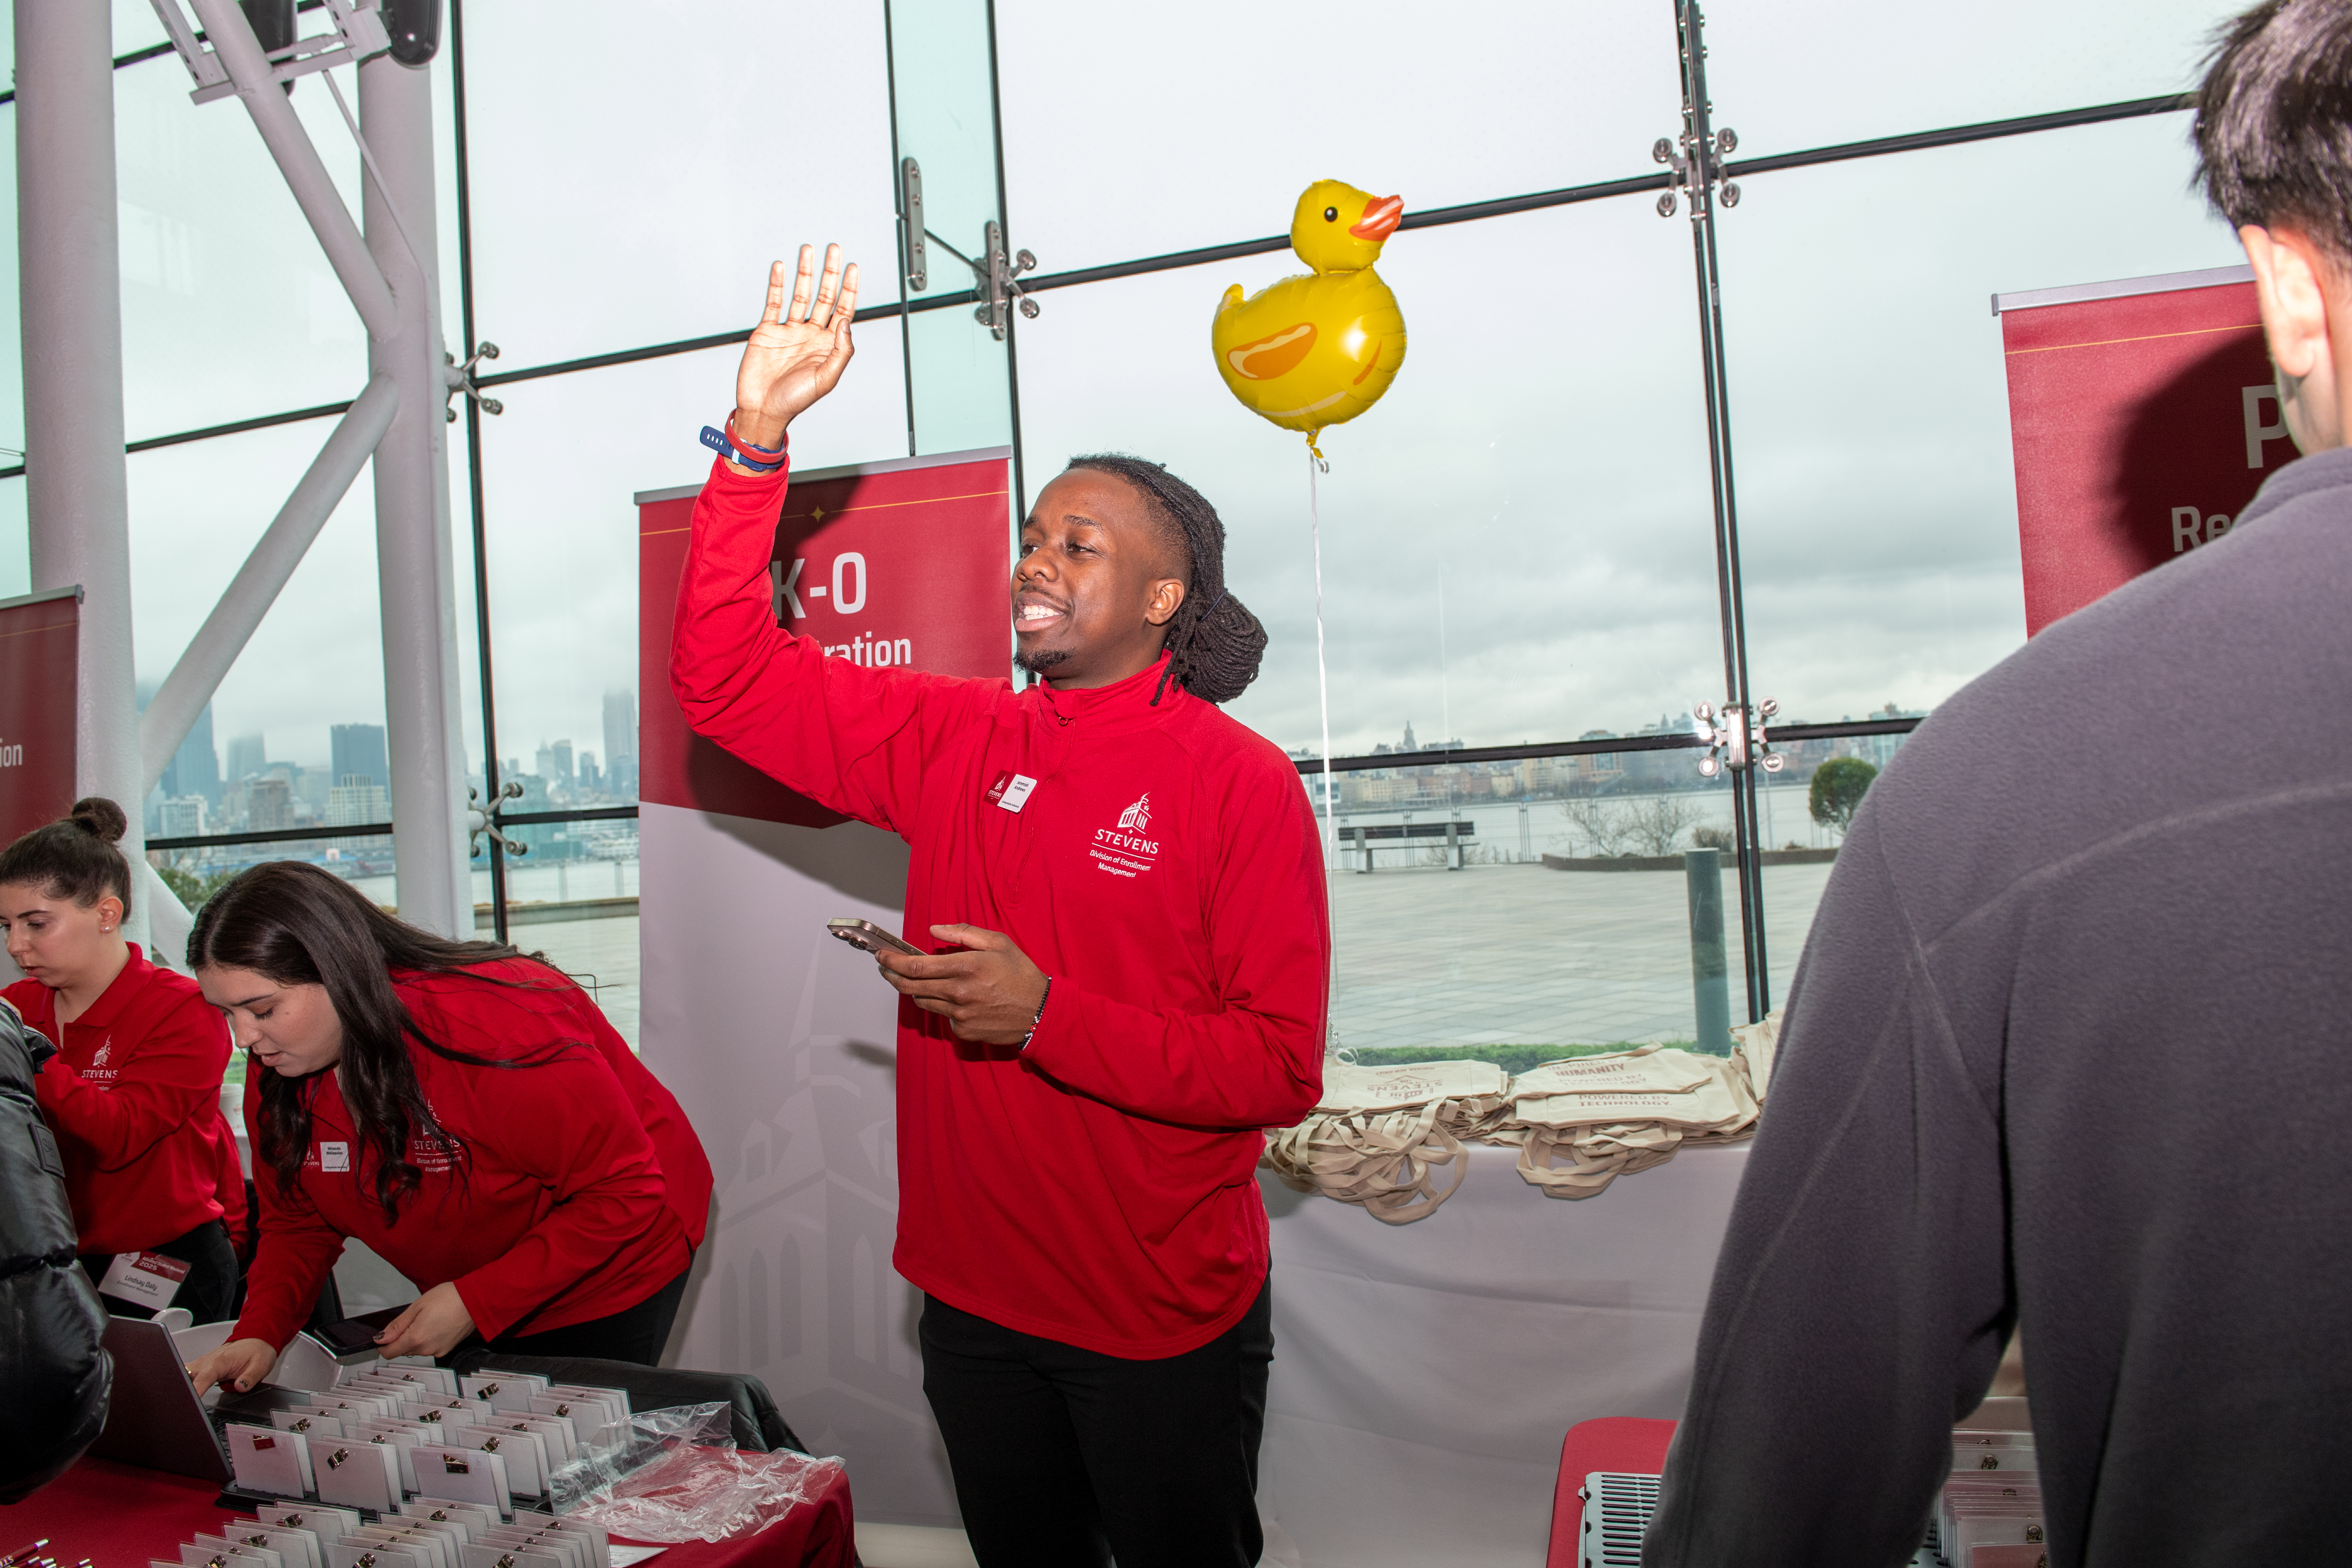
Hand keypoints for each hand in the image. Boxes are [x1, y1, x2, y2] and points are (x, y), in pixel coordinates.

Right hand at [187, 1337, 277, 1396]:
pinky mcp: (200, 1367)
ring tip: (180, 1402)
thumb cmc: (257, 1351)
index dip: (195, 1391)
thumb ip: (250, 1378)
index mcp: (220, 1361)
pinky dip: (182, 1383)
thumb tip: (240, 1387)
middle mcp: (206, 1362)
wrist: (255, 1340)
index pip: (203, 1378)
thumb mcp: (260, 1365)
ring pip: (182, 1375)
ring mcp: (201, 1364)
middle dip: (181, 1390)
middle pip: (185, 1377)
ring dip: (179, 1387)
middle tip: (182, 1406)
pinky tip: (181, 1394)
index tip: (191, 1402)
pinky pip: (185, 1375)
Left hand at [373, 1280, 476, 1359]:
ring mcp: (437, 1351)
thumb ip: (397, 1325)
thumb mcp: (417, 1306)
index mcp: (415, 1338)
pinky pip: (429, 1348)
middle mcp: (425, 1349)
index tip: (383, 1336)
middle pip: (403, 1350)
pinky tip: (437, 1325)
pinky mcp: (446, 1350)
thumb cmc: (449, 1298)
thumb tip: (381, 1338)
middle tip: (414, 1318)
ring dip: (416, 1338)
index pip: (389, 1353)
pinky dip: (428, 1339)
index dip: (382, 1344)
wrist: (475, 1300)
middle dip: (402, 1337)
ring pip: (416, 1349)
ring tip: (428, 1319)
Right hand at [732, 245, 860, 453]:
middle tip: (834, 250)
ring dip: (805, 272)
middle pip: (823, 296)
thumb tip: (846, 321)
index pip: (843, 310)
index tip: (853, 268)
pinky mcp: (767, 331)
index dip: (849, 289)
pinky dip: (777, 285)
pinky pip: (774, 303)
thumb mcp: (826, 379)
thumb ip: (841, 351)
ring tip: (808, 250)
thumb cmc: (794, 401)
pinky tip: (781, 268)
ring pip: (800, 295)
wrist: (762, 409)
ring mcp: (789, 331)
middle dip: (829, 273)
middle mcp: (810, 335)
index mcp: (828, 346)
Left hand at [877, 924, 1048, 1045]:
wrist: (1041, 1012)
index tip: (881, 957)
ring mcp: (959, 1015)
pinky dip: (942, 1005)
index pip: (915, 967)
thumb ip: (964, 933)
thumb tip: (934, 929)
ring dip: (913, 990)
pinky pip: (943, 1016)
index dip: (892, 962)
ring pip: (923, 1002)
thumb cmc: (1021, 974)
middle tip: (885, 968)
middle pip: (910, 987)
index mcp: (965, 967)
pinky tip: (954, 998)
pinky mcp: (964, 1031)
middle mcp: (958, 993)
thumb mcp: (998, 943)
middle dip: (891, 976)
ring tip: (916, 980)